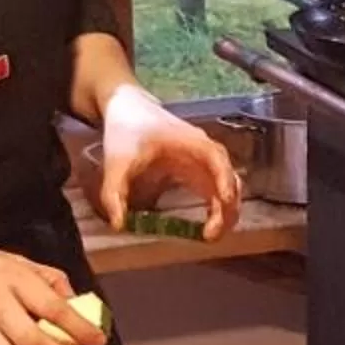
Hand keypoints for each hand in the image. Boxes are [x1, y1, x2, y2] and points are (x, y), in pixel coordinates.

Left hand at [94, 83, 242, 239]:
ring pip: (226, 186)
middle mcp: (204, 151)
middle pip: (229, 178)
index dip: (224, 182)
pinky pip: (214, 190)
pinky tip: (206, 227)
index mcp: (191, 142)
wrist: (127, 108)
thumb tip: (119, 224)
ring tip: (211, 236)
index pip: (217, 161)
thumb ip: (115, 193)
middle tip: (211, 235)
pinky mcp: (196, 170)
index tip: (223, 203)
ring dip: (225, 211)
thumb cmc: (126, 130)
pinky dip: (215, 208)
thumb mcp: (117, 161)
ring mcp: (202, 161)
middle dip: (227, 206)